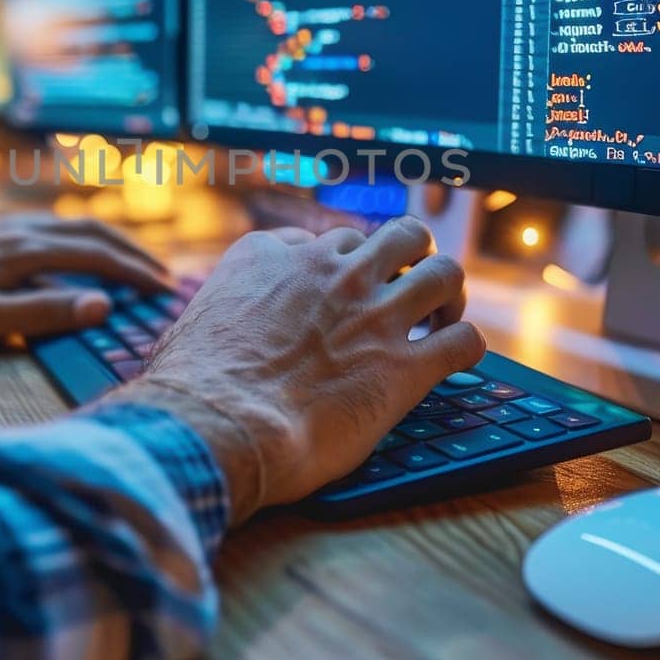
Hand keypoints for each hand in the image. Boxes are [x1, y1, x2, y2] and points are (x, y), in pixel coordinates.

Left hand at [0, 213, 169, 347]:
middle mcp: (18, 229)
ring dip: (109, 242)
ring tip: (134, 264)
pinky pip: (52, 226)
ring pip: (72, 225)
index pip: (95, 256)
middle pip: (91, 232)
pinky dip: (82, 238)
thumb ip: (43, 313)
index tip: (164, 290)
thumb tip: (102, 306)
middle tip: (162, 278)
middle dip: (132, 253)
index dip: (133, 273)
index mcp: (22, 251)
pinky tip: (82, 254)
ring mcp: (4, 227)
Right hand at [110, 217, 484, 521]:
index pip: (331, 240)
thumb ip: (225, 307)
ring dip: (449, 293)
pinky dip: (467, 346)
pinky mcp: (405, 367)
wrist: (217, 423)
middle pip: (400, 235)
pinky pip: (464, 340)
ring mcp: (374, 314)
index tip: (343, 289)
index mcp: (277, 255)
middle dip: (411, 258)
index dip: (343, 266)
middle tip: (408, 289)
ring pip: (444, 271)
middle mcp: (332, 272)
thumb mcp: (194, 320)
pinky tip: (456, 359)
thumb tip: (217, 324)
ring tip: (442, 316)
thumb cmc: (192, 385)